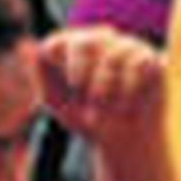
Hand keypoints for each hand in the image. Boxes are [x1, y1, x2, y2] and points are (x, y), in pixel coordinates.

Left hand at [37, 27, 166, 151]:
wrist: (124, 140)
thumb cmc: (87, 118)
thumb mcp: (55, 100)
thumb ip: (40, 73)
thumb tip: (31, 47)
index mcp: (72, 46)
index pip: (59, 42)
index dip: (66, 67)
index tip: (74, 86)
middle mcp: (99, 39)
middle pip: (85, 42)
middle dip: (86, 76)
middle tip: (92, 100)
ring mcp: (126, 46)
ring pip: (113, 54)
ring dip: (108, 88)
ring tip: (110, 108)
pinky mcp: (149, 57)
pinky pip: (138, 62)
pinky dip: (130, 87)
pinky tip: (129, 102)